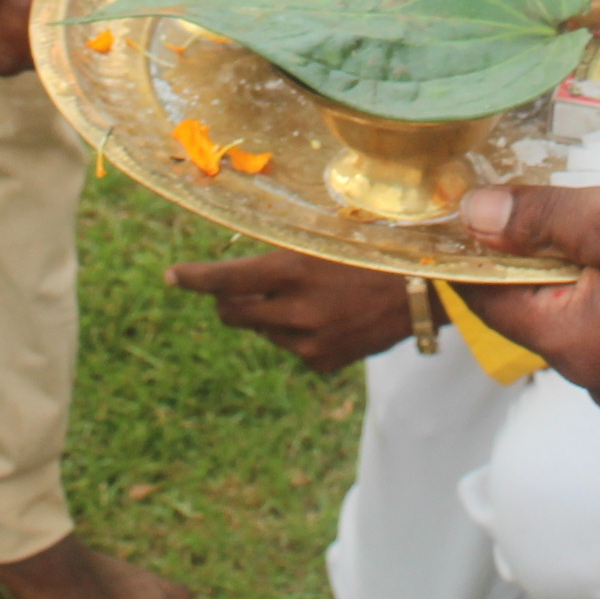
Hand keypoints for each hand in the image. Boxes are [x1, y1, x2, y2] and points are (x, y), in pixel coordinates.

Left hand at [166, 250, 415, 371]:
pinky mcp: (322, 362)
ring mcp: (308, 340)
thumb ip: (286, 248)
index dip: (193, 278)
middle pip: (232, 312)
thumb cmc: (376, 248)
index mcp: (293, 269)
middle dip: (227, 300)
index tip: (172, 277)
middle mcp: (295, 308)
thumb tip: (245, 257)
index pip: (224, 279)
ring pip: (263, 330)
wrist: (427, 289)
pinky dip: (298, 333)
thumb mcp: (328, 237)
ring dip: (270, 315)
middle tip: (235, 290)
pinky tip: (330, 317)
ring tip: (310, 297)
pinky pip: (292, 347)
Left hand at [454, 173, 599, 418]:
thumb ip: (545, 219)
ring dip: (594, 274)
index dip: (472, 249)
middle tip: (549, 196)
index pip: (492, 299)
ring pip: (594, 320)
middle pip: (544, 310)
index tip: (460, 208)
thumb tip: (470, 217)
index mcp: (576, 347)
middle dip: (541, 256)